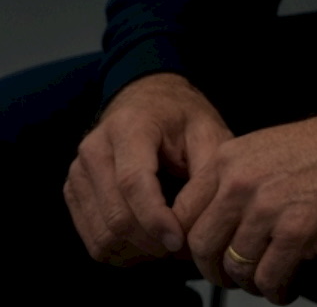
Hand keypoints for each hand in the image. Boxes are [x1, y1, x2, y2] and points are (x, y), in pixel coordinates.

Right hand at [63, 72, 231, 266]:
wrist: (148, 100)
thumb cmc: (182, 118)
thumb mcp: (207, 131)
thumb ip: (206, 172)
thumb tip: (191, 222)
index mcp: (130, 126)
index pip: (133, 182)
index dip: (155, 219)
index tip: (178, 242)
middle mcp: (95, 148)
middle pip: (115, 215)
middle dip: (149, 241)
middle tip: (179, 247)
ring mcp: (78, 171)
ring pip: (101, 234)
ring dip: (135, 251)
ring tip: (165, 245)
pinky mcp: (73, 190)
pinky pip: (91, 238)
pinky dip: (120, 250)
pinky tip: (145, 242)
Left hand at [174, 104, 316, 303]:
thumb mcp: (260, 148)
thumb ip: (229, 179)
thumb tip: (203, 223)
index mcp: (228, 159)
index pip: (181, 214)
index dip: (188, 243)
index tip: (203, 254)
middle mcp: (241, 183)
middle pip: (202, 247)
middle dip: (215, 270)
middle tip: (233, 274)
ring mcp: (268, 208)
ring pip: (236, 269)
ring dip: (251, 282)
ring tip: (268, 276)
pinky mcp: (297, 231)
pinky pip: (269, 280)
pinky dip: (278, 290)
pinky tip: (289, 283)